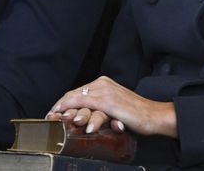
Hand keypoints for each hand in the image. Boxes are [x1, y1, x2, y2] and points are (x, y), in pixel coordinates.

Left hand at [47, 76, 176, 137]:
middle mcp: (102, 83)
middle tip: (49, 118)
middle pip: (73, 94)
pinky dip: (75, 111)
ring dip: (63, 110)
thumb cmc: (136, 114)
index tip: (53, 114)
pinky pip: (86, 104)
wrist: (153, 115)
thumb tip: (82, 115)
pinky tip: (69, 120)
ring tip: (55, 119)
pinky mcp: (109, 101)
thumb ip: (99, 107)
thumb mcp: (113, 108)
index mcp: (103, 83)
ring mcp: (105, 91)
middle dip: (59, 107)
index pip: (77, 92)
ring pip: (76, 98)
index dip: (62, 103)